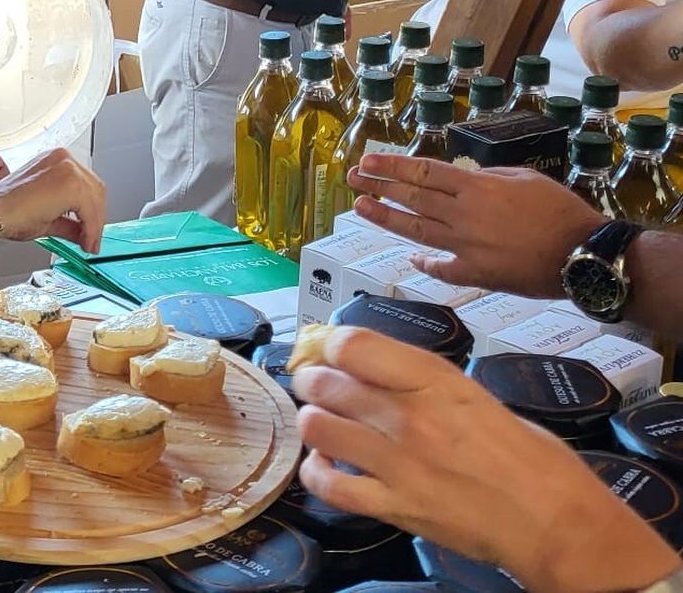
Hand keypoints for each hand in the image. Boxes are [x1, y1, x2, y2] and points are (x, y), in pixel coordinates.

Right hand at [0, 148, 104, 253]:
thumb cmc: (6, 211)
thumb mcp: (47, 217)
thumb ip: (69, 223)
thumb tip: (83, 233)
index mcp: (55, 160)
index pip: (86, 184)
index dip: (92, 211)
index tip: (91, 231)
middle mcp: (63, 158)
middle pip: (95, 189)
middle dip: (96, 218)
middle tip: (92, 240)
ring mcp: (67, 168)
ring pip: (95, 199)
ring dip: (95, 225)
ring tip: (88, 244)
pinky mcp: (70, 182)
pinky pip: (91, 209)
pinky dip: (92, 228)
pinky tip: (85, 241)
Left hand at [294, 326, 676, 592]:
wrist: (555, 522)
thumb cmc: (530, 458)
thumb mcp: (476, 396)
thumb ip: (423, 383)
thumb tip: (376, 371)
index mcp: (435, 381)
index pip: (353, 344)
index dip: (329, 344)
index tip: (327, 351)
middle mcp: (410, 417)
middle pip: (326, 383)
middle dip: (312, 380)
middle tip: (317, 386)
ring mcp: (398, 463)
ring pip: (317, 427)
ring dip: (312, 421)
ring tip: (323, 424)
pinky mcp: (394, 506)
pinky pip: (328, 485)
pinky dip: (316, 472)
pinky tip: (325, 464)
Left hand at [348, 154, 604, 297]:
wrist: (584, 255)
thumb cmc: (561, 212)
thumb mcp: (524, 178)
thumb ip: (487, 178)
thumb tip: (462, 179)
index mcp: (476, 188)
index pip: (423, 173)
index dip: (392, 166)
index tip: (368, 161)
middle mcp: (464, 216)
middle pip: (412, 199)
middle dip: (379, 186)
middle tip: (353, 178)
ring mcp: (467, 247)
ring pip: (416, 230)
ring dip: (386, 218)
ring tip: (362, 207)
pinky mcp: (477, 274)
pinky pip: (442, 268)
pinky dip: (425, 262)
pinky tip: (410, 257)